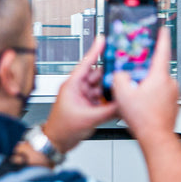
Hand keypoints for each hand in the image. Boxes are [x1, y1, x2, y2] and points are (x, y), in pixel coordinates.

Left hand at [42, 35, 118, 153]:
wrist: (57, 142)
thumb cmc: (62, 129)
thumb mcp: (88, 119)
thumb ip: (109, 111)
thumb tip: (124, 104)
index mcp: (73, 85)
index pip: (86, 63)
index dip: (95, 50)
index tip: (103, 39)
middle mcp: (78, 88)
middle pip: (98, 75)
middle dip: (110, 74)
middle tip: (123, 70)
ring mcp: (84, 96)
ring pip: (102, 87)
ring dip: (110, 89)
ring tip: (122, 89)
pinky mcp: (88, 105)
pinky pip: (102, 98)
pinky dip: (109, 99)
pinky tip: (117, 101)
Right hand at [111, 27, 179, 144]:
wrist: (156, 138)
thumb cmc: (144, 119)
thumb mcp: (122, 93)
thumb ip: (120, 77)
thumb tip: (121, 74)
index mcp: (160, 76)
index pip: (162, 50)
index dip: (161, 37)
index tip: (162, 29)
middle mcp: (170, 83)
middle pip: (156, 68)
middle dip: (144, 71)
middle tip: (134, 75)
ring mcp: (173, 94)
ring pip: (158, 83)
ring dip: (147, 86)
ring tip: (136, 96)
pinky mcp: (172, 104)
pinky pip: (161, 94)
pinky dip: (151, 96)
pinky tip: (142, 105)